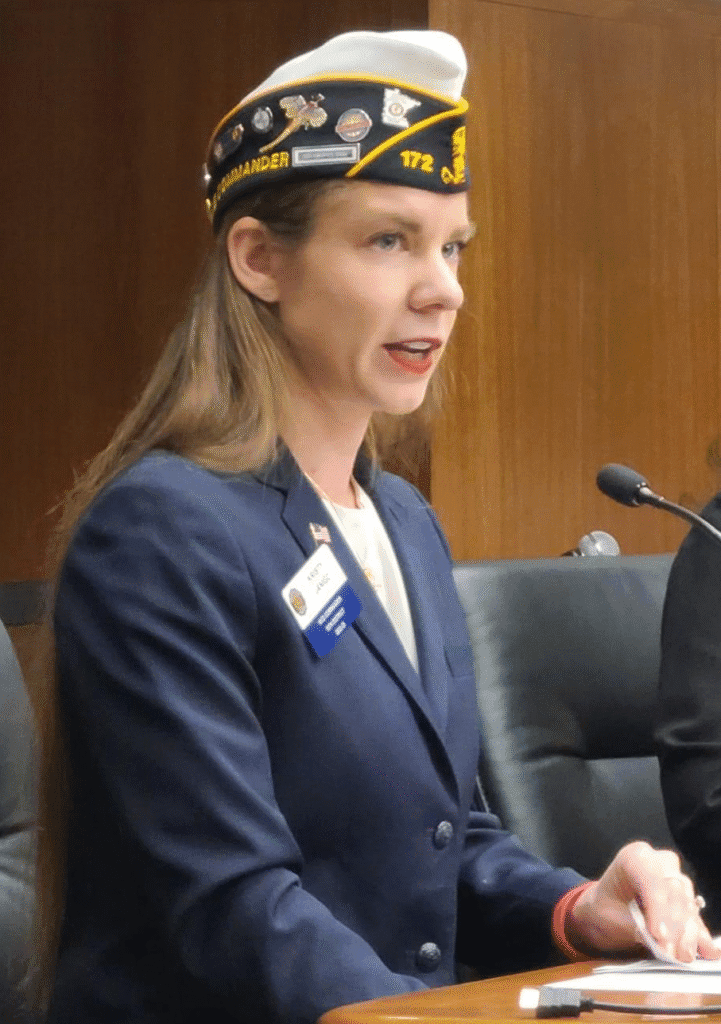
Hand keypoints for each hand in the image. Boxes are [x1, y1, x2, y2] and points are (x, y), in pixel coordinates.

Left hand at [566, 841, 719, 961]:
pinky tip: (706, 950)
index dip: (657, 908)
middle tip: (668, 951)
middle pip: (675, 892)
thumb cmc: (605, 908)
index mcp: (635, 857)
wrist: (607, 911)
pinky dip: (699, 935)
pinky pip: (695, 917)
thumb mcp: (610, 916)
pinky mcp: (687, 900)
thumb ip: (635, 926)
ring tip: (682, 955)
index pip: (652, 879)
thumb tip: (659, 939)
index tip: (658, 934)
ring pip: (688, 905)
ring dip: (687, 933)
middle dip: (673, 925)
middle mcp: (660, 863)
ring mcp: (676, 880)